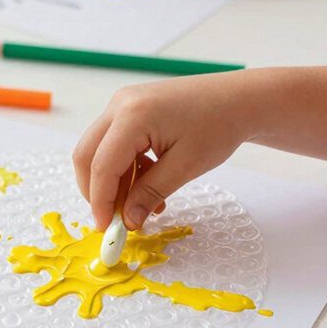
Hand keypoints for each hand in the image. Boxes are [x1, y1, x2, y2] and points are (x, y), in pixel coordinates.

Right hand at [73, 74, 250, 231]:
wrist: (239, 99)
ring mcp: (123, 104)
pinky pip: (115, 143)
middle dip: (96, 191)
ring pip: (99, 150)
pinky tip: (149, 183)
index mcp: (133, 115)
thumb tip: (128, 220)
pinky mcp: (130, 108)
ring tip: (145, 203)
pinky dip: (125, 167)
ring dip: (114, 181)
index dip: (100, 200)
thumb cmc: (218, 126)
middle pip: (87, 154)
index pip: (101, 165)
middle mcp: (120, 105)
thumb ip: (150, 194)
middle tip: (114, 219)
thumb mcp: (185, 167)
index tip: (107, 228)